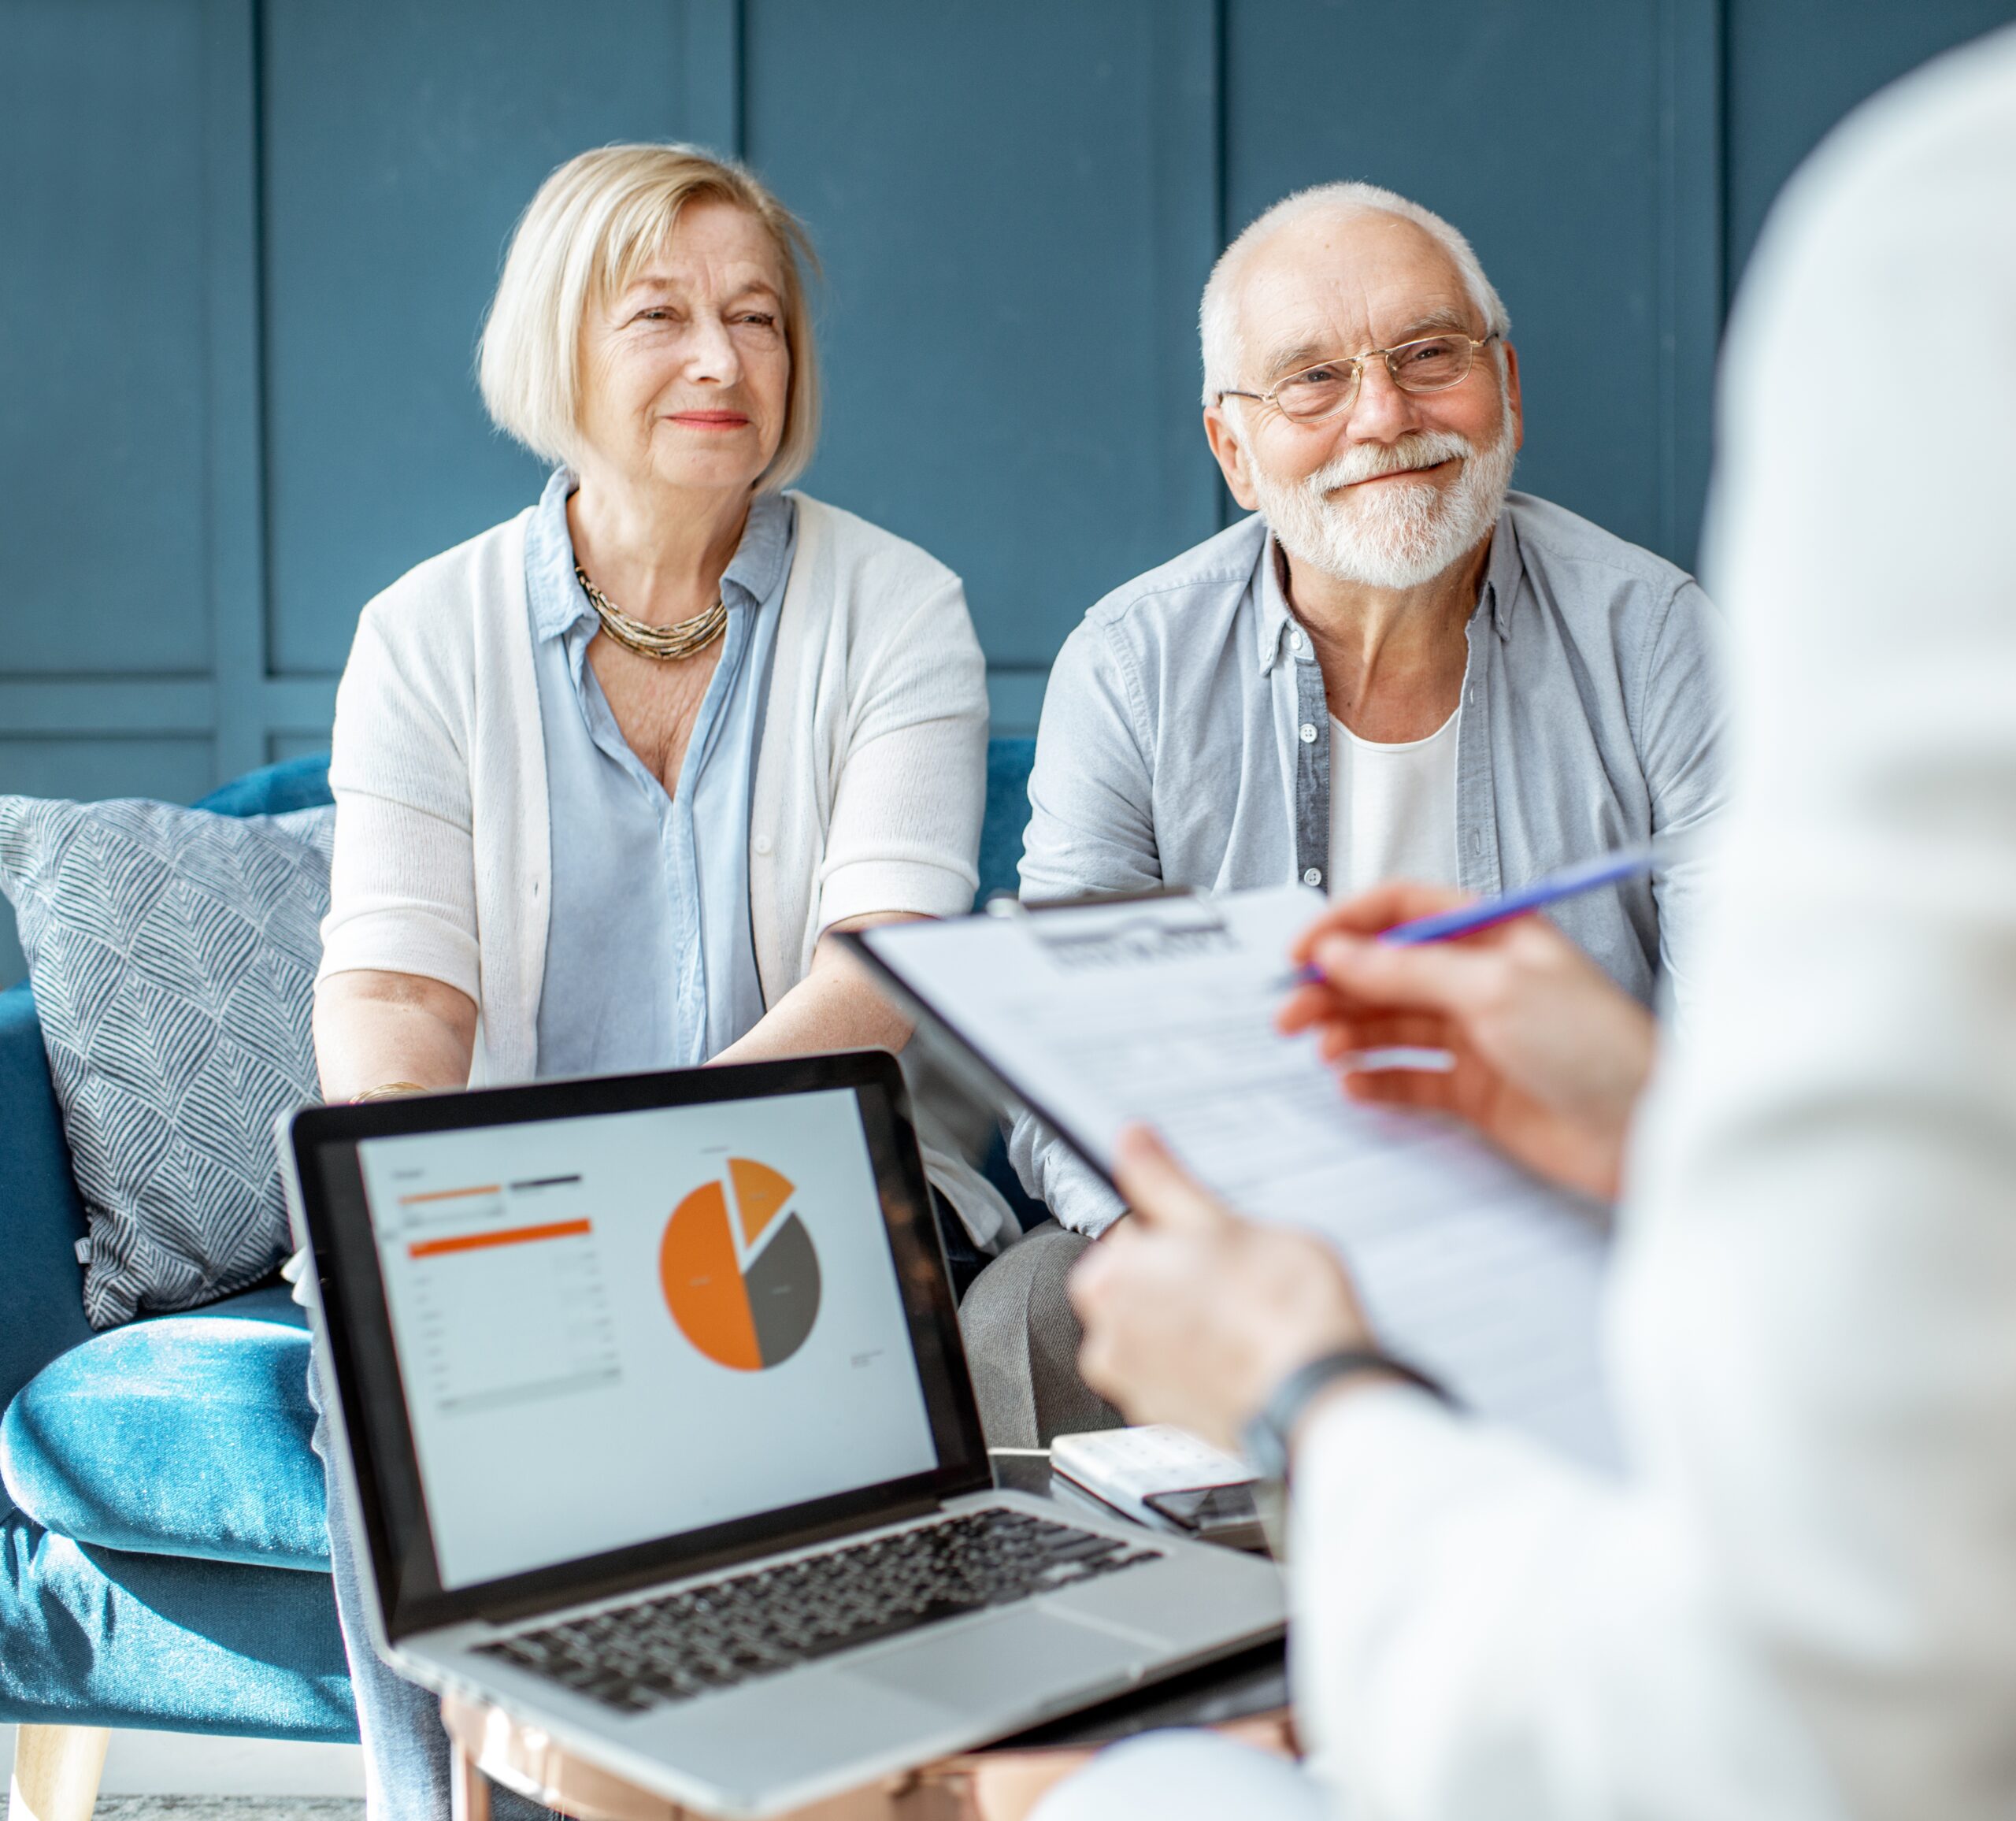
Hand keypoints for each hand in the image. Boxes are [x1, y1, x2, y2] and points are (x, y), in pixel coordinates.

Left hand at [1069, 1126, 1371, 1450]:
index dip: (1180, 1232)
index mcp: (1108, 1280)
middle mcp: (1107, 1340)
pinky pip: (1180, 1376)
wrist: (1321, 1399)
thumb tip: (1132, 1142)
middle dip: (1183, 1278)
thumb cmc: (1280, 1310)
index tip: (1214, 1239)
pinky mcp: (1171, 1423)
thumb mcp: (1223, 1220)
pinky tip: (1249, 1353)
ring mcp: (1137, 1389)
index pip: (1130, 1234)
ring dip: (1194, 1322)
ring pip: (1160, 1332)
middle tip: (1238, 1276)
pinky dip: (1206, 1364)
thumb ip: (1164, 1182)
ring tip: (1249, 1317)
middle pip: (1140, 1286)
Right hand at [1277, 882, 1655, 1200]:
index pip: (1401, 911)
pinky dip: (1375, 1081)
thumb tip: (1340, 952)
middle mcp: (1479, 978)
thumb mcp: (1495, 988)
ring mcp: (1475, 1035)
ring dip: (1348, 1033)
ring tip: (1322, 1049)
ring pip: (1390, 1025)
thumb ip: (1408, 969)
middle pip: (1386, 970)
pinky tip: (1355, 1085)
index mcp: (1492, 933)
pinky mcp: (1475, 1090)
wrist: (1647, 1131)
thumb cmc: (1598, 1047)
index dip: (1346, 927)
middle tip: (1292, 1012)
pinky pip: (1408, 1078)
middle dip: (1334, 987)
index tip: (1303, 954)